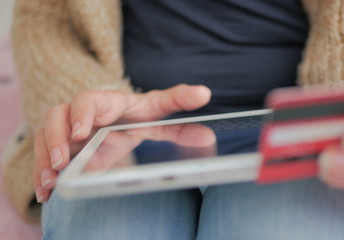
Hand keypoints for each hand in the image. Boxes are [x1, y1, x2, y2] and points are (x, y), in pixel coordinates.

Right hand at [34, 84, 210, 201]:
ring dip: (43, 159)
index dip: (82, 113)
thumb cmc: (136, 112)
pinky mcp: (60, 147)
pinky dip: (40, 173)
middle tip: (61, 160)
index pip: (87, 99)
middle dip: (54, 137)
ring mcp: (66, 130)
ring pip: (44, 137)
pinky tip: (45, 192)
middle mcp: (80, 114)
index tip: (82, 132)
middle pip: (56, 116)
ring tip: (50, 181)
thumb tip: (204, 94)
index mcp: (105, 102)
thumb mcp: (156, 107)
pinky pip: (41, 156)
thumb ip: (179, 101)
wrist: (118, 117)